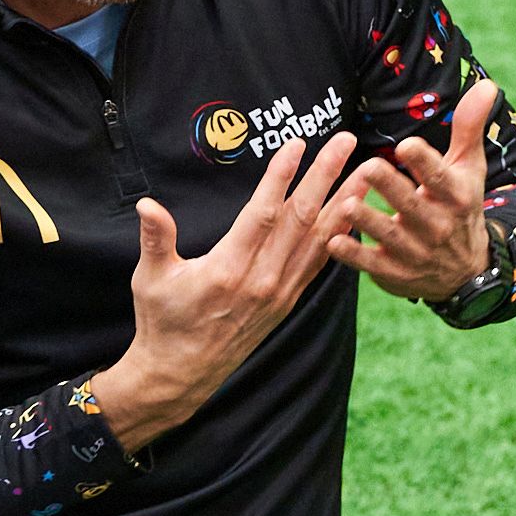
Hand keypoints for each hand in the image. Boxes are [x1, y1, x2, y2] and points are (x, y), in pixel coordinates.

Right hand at [87, 134, 360, 453]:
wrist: (182, 374)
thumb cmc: (164, 322)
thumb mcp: (151, 278)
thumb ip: (155, 238)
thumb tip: (147, 205)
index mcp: (228, 269)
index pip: (262, 214)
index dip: (281, 177)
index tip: (297, 144)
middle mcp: (262, 280)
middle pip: (301, 219)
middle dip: (325, 176)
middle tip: (345, 141)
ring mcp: (280, 292)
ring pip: (319, 239)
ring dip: (344, 201)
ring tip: (367, 171)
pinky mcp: (288, 301)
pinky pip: (318, 262)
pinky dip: (339, 236)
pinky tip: (354, 213)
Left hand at [330, 75, 496, 302]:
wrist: (467, 271)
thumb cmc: (460, 206)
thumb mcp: (469, 168)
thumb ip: (469, 127)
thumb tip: (487, 85)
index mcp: (455, 196)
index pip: (439, 177)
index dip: (423, 162)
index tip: (406, 146)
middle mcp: (437, 226)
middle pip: (412, 205)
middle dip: (390, 188)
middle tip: (367, 167)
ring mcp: (416, 253)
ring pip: (390, 237)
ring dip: (368, 221)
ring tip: (347, 204)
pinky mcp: (396, 273)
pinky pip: (373, 265)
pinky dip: (354, 256)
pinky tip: (333, 241)